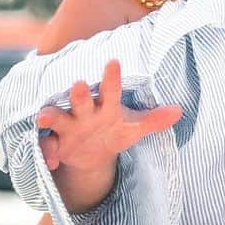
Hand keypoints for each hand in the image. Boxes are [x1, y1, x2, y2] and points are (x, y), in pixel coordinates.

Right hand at [36, 58, 181, 171]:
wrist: (91, 155)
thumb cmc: (113, 132)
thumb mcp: (133, 129)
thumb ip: (154, 120)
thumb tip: (179, 111)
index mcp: (105, 106)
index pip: (111, 90)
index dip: (112, 77)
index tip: (114, 62)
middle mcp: (84, 111)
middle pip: (80, 99)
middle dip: (78, 93)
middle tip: (79, 84)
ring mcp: (67, 126)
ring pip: (56, 117)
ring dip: (51, 115)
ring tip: (45, 116)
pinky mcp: (54, 143)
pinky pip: (46, 146)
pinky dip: (47, 152)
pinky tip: (52, 161)